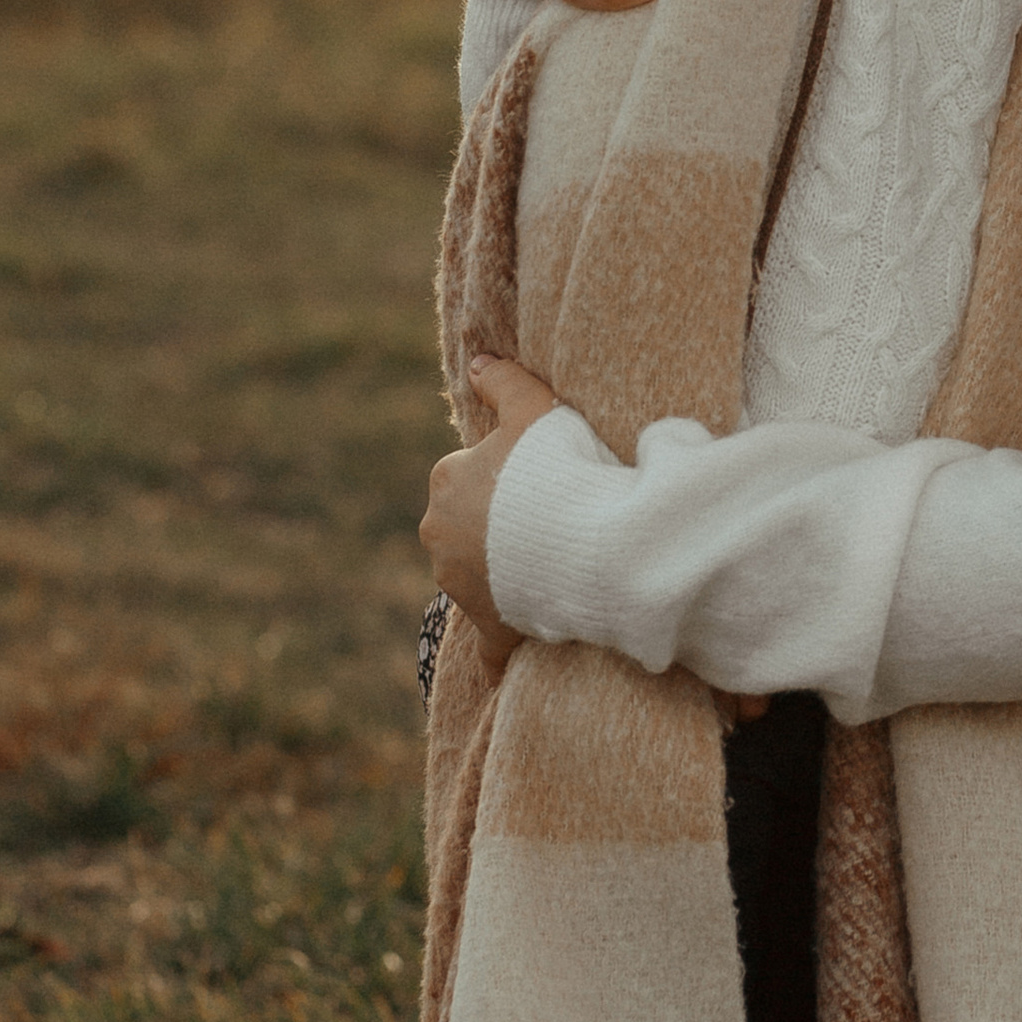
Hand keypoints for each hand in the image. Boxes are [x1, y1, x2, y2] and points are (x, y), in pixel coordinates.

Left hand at [421, 355, 561, 665]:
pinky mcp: (487, 624)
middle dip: (498, 531)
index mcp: (448, 478)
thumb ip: (504, 381)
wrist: (581, 542)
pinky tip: (513, 659)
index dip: (508, 479)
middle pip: (468, 528)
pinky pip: (491, 642)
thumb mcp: (537, 409)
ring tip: (554, 569)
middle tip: (550, 525)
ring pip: (477, 577)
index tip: (543, 484)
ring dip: (504, 577)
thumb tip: (477, 362)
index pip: (469, 476)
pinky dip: (500, 650)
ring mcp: (459, 582)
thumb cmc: (560, 470)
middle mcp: (440, 531)